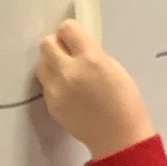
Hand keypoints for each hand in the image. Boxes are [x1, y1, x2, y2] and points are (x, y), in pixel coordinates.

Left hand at [36, 20, 155, 159]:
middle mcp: (68, 71)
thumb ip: (92, 54)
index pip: (66, 28)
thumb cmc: (125, 102)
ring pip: (41, 64)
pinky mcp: (51, 104)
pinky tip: (68, 92)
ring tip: (65, 74)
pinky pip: (46, 85)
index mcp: (90, 58)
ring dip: (51, 64)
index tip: (75, 39)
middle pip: (46, 44)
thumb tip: (76, 46)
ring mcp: (56, 89)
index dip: (70, 32)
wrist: (118, 137)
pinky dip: (54, 84)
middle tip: (67, 54)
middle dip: (57, 45)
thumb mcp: (114, 68)